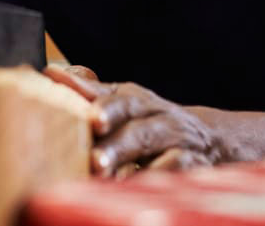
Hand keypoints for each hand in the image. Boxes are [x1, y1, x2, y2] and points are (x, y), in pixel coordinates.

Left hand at [43, 66, 247, 177]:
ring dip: (134, 165)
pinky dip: (161, 182)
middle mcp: (162, 121)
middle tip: (95, 159)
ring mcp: (180, 146)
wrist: (212, 140)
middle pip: (140, 129)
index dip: (107, 108)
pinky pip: (179, 176)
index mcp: (140, 103)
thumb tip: (52, 73)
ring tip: (105, 175)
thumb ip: (91, 92)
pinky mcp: (194, 171)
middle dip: (117, 144)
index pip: (122, 101)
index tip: (92, 118)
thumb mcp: (126, 103)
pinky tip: (140, 190)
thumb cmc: (153, 121)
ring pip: (161, 154)